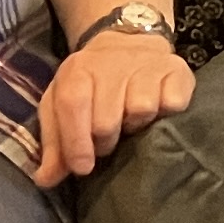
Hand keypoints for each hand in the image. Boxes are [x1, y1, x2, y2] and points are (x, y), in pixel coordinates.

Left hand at [31, 29, 195, 185]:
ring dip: (137, 125)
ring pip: (142, 109)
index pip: (73, 106)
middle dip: (106, 140)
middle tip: (109, 140)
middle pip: (107, 119)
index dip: (76, 142)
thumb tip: (46, 179)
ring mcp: (147, 63)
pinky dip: (166, 113)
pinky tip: (158, 110)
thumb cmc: (91, 84)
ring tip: (132, 121)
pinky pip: (173, 102)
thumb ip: (54, 143)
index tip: (82, 168)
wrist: (127, 43)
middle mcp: (112, 63)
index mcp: (78, 70)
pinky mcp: (176, 68)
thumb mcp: (61, 106)